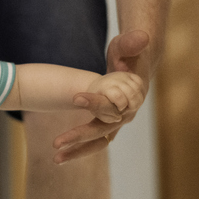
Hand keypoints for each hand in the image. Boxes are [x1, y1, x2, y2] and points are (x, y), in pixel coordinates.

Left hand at [51, 30, 153, 161]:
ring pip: (97, 143)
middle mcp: (125, 116)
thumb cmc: (129, 54)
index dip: (95, 102)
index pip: (111, 105)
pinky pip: (93, 142)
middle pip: (101, 130)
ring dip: (77, 151)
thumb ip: (130, 43)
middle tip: (56, 143)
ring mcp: (116, 123)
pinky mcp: (108, 126)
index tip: (74, 98)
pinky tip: (58, 157)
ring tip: (55, 159)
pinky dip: (78, 149)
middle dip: (78, 136)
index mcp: (131, 99)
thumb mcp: (126, 45)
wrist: (136, 67)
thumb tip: (142, 38)